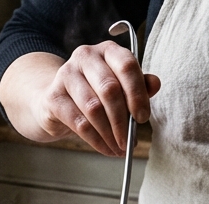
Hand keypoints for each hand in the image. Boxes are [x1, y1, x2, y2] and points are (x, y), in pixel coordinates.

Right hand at [6, 45, 160, 156]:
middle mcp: (85, 56)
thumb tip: (155, 84)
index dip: (137, 93)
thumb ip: (139, 85)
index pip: (126, 65)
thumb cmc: (96, 93)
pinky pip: (79, 122)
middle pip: (109, 89)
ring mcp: (66, 74)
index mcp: (108, 50)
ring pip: (93, 108)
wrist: (57, 102)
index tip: (143, 117)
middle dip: (122, 120)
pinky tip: (105, 148)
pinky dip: (96, 140)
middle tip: (130, 140)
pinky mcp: (53, 97)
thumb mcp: (121, 87)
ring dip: (109, 134)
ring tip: (119, 148)